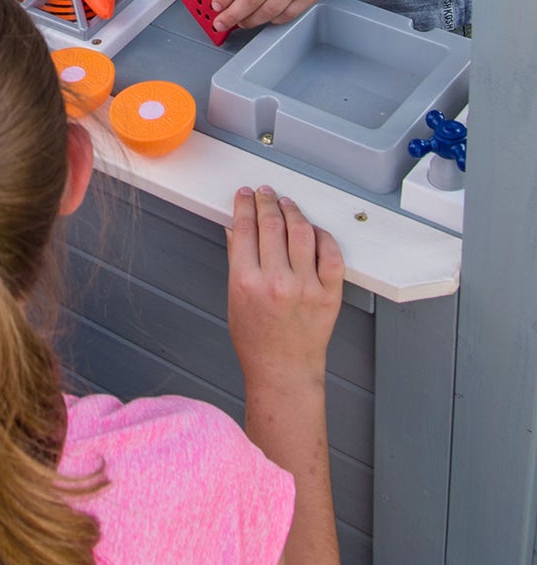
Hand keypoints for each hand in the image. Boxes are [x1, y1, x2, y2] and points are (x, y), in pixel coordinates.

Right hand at [227, 186, 343, 390]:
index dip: (244, 205)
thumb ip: (237, 258)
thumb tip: (237, 228)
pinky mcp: (330, 295)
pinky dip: (322, 236)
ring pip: (302, 232)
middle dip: (266, 202)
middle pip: (272, 224)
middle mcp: (277, 282)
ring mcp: (307, 288)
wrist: (283, 371)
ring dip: (292, 211)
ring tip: (287, 204)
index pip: (245, 228)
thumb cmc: (256, 339)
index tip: (245, 195)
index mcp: (246, 282)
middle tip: (264, 193)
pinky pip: (331, 253)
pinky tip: (312, 230)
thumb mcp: (233, 296)